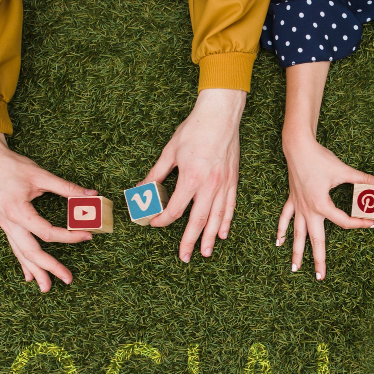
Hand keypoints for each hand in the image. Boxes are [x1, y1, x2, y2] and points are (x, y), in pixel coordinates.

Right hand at [0, 132, 94, 291]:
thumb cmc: (11, 166)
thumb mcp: (41, 175)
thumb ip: (67, 188)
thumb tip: (92, 195)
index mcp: (18, 211)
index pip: (47, 232)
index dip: (69, 237)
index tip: (88, 236)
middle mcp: (9, 222)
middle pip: (31, 251)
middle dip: (50, 267)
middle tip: (68, 279)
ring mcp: (4, 225)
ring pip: (20, 253)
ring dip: (35, 271)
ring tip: (47, 288)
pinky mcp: (4, 224)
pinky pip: (15, 247)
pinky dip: (23, 262)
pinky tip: (29, 276)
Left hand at [141, 88, 243, 261]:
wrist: (221, 116)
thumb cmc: (194, 130)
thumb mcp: (170, 151)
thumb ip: (156, 175)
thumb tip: (140, 191)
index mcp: (191, 178)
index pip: (175, 209)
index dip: (162, 219)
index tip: (153, 222)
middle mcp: (210, 185)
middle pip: (199, 221)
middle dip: (190, 241)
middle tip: (185, 257)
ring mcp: (224, 184)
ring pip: (217, 218)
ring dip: (210, 237)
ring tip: (205, 252)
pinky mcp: (233, 181)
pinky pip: (230, 206)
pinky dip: (226, 222)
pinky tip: (222, 234)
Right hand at [276, 135, 373, 279]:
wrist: (298, 148)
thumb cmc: (320, 159)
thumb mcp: (344, 170)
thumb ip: (364, 179)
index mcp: (322, 205)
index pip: (343, 222)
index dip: (359, 224)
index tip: (372, 224)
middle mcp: (308, 210)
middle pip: (315, 240)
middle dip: (318, 260)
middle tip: (320, 278)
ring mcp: (298, 207)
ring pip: (297, 234)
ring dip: (296, 252)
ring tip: (295, 269)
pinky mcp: (292, 200)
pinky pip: (285, 219)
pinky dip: (281, 231)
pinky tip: (278, 243)